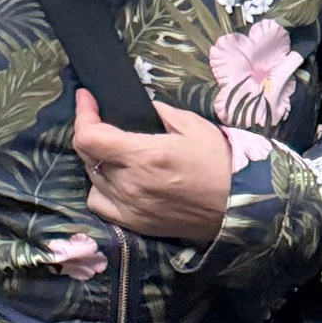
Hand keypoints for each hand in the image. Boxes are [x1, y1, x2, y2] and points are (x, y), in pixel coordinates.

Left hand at [71, 86, 238, 242]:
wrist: (238, 207)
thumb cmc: (220, 164)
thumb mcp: (193, 125)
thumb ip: (159, 113)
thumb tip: (139, 107)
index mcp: (144, 156)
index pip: (89, 137)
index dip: (83, 114)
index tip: (87, 99)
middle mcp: (130, 184)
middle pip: (87, 155)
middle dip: (90, 131)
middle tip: (101, 119)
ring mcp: (130, 206)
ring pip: (92, 177)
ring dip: (95, 159)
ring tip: (111, 149)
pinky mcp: (135, 223)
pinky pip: (100, 203)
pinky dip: (99, 187)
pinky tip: (113, 179)